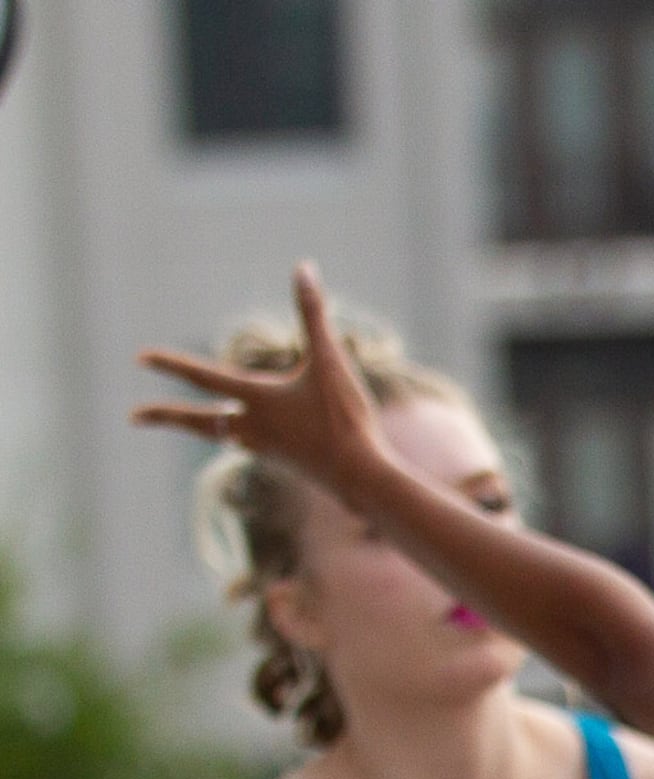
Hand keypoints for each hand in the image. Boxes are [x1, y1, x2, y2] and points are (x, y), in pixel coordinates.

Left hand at [131, 265, 385, 495]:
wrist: (361, 477)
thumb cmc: (345, 418)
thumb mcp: (330, 360)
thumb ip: (313, 314)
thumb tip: (304, 267)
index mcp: (257, 398)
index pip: (203, 377)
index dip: (171, 364)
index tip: (140, 358)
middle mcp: (252, 425)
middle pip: (197, 421)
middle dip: (165, 416)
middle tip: (133, 417)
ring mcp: (267, 448)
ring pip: (222, 435)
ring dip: (204, 426)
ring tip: (196, 421)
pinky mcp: (285, 463)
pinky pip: (250, 446)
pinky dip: (239, 439)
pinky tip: (245, 440)